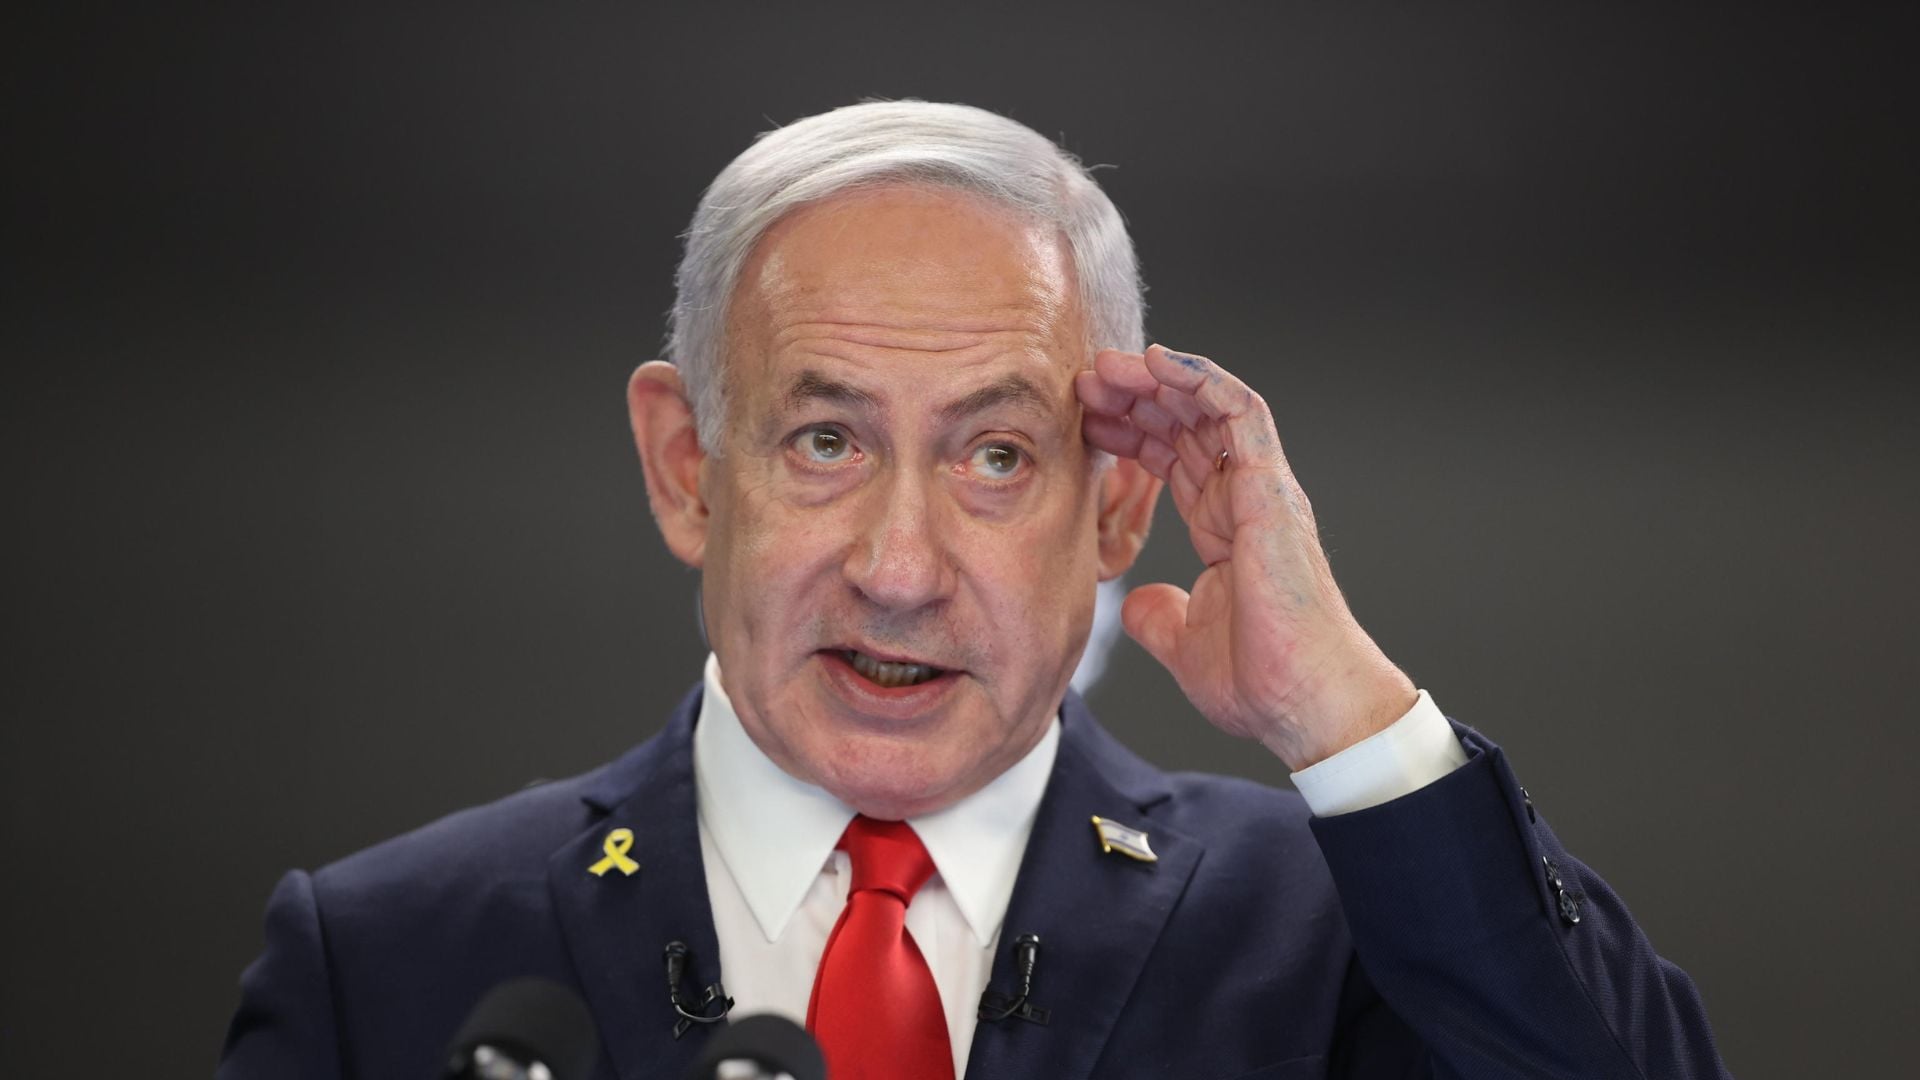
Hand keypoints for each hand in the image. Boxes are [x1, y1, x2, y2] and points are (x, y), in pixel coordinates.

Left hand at [1076, 344, 1416, 770]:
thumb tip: (1136, 606)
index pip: (1176, 460)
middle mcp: (1246, 500)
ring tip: (1109, 366)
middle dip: (1136, 399)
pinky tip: (1159, 361)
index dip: (1131, 435)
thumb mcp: (1184, 643)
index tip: (1086, 422)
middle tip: (1086, 382)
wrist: (1305, 703)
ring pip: (1210, 408)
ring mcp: (1262, 490)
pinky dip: (1202, 380)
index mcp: (1226, 529)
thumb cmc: (1263, 682)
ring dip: (1158, 381)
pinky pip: (1242, 413)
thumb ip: (1158, 618)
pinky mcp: (1272, 490)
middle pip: (1187, 426)